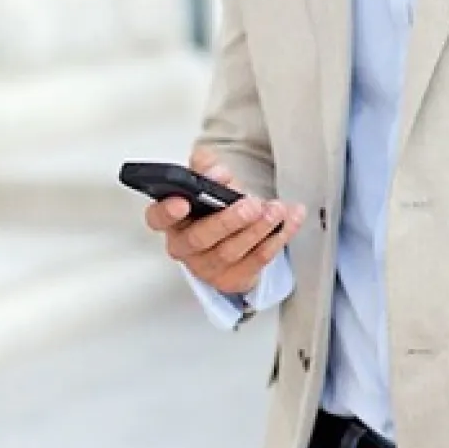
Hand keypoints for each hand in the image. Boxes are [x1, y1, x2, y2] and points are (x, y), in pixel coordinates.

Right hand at [144, 147, 305, 293]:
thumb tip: (213, 169)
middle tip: (250, 205)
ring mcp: (208, 266)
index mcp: (173, 220)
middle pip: (200, 238)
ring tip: (276, 211)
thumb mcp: (210, 181)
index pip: (158, 218)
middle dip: (227, 221)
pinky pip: (257, 260)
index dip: (167, 212)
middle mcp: (186, 246)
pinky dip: (278, 238)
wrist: (236, 234)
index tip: (182, 202)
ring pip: (231, 251)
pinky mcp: (233, 278)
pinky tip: (290, 219)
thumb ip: (207, 168)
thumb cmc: (216, 207)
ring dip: (258, 230)